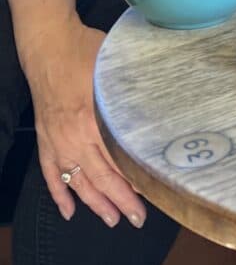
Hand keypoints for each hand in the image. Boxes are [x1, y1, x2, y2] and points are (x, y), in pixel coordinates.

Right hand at [21, 21, 146, 228]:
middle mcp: (73, 136)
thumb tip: (161, 106)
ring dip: (94, 203)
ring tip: (112, 220)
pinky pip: (50, 173)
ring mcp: (56, 140)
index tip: (153, 193)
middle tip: (138, 218)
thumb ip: (133, 92)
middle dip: (120, 201)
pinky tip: (69, 211)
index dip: (134, 180)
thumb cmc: (86, 51)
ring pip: (77, 181)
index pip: (117, 159)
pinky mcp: (45, 139)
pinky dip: (59, 194)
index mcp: (93, 119)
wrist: (49, 45)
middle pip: (99, 177)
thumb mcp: (115, 68)